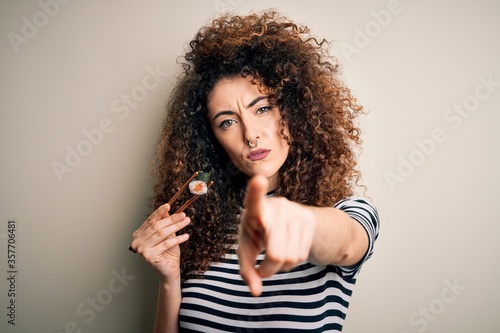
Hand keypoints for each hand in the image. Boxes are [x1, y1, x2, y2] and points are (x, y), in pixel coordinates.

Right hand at [130, 203, 190, 281]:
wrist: (169, 269)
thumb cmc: (167, 252)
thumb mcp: (167, 235)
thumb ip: (165, 224)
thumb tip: (168, 211)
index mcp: (139, 234)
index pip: (150, 220)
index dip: (159, 212)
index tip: (168, 206)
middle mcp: (137, 241)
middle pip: (156, 226)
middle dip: (171, 219)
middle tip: (183, 215)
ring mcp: (142, 249)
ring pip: (161, 234)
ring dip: (176, 227)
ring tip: (186, 222)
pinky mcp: (149, 256)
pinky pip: (166, 244)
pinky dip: (177, 239)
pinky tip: (185, 236)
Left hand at [238, 175, 315, 295]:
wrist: (284, 221)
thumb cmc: (256, 235)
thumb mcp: (247, 250)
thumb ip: (247, 271)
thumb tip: (256, 291)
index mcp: (253, 209)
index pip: (254, 199)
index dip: (256, 191)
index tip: (259, 180)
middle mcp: (276, 207)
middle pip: (276, 254)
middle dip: (269, 269)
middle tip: (262, 269)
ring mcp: (294, 211)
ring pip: (291, 258)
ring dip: (282, 267)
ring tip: (275, 254)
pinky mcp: (308, 220)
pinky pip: (301, 256)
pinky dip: (293, 263)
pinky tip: (288, 250)